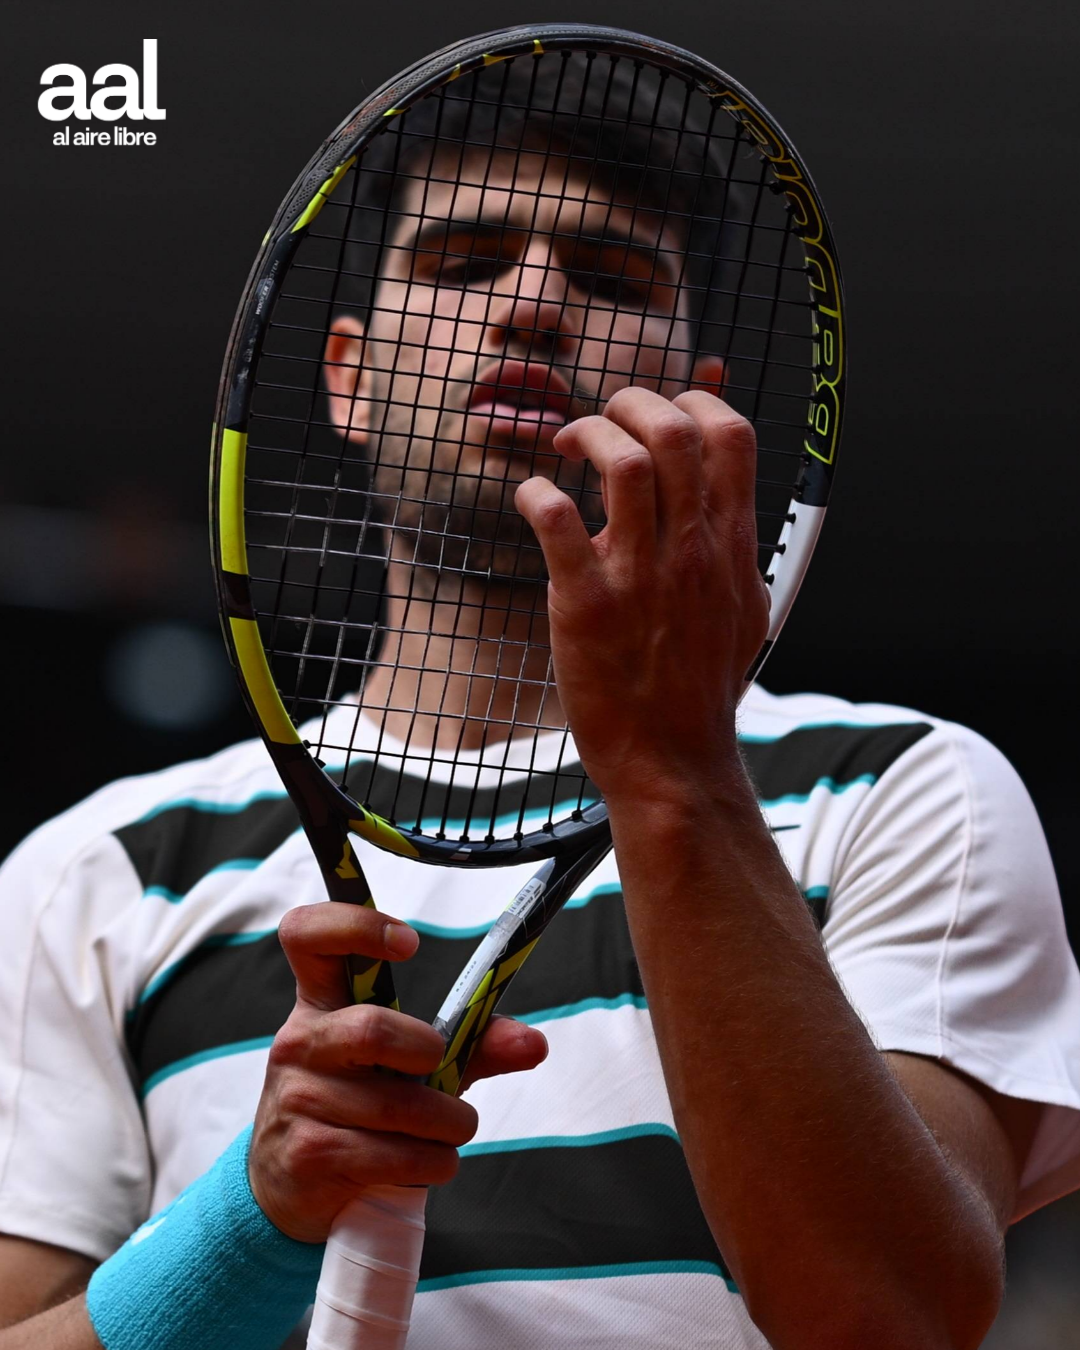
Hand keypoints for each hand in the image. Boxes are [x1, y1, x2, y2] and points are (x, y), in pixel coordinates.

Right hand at [249, 901, 547, 1242]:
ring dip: (446, 1122)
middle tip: (443, 1067)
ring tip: (455, 1127)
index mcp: (321, 1000)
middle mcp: (300, 1041)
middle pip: (370, 1029)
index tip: (408, 943)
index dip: (354, 925)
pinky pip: (386, 1155)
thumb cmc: (360, 1103)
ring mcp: (297, 1098)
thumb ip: (472, 1045)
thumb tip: (535, 1043)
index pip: (308, 934)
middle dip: (428, 1053)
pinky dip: (430, 1162)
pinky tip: (432, 1161)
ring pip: (391, 1104)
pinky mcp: (306, 1153)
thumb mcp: (411, 1062)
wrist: (292, 1181)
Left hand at [515, 388, 768, 805]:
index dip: (694, 399)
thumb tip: (731, 477)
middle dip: (630, 402)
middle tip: (604, 420)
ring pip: (621, 461)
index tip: (662, 409)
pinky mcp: (586, 604)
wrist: (673, 758)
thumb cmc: (701, 681)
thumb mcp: (744, 600)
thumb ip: (738, 532)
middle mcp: (691, 551)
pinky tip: (533, 498)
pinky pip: (557, 519)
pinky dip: (536, 492)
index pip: (731, 434)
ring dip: (586, 433)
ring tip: (566, 447)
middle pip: (673, 429)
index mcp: (730, 545)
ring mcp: (639, 576)